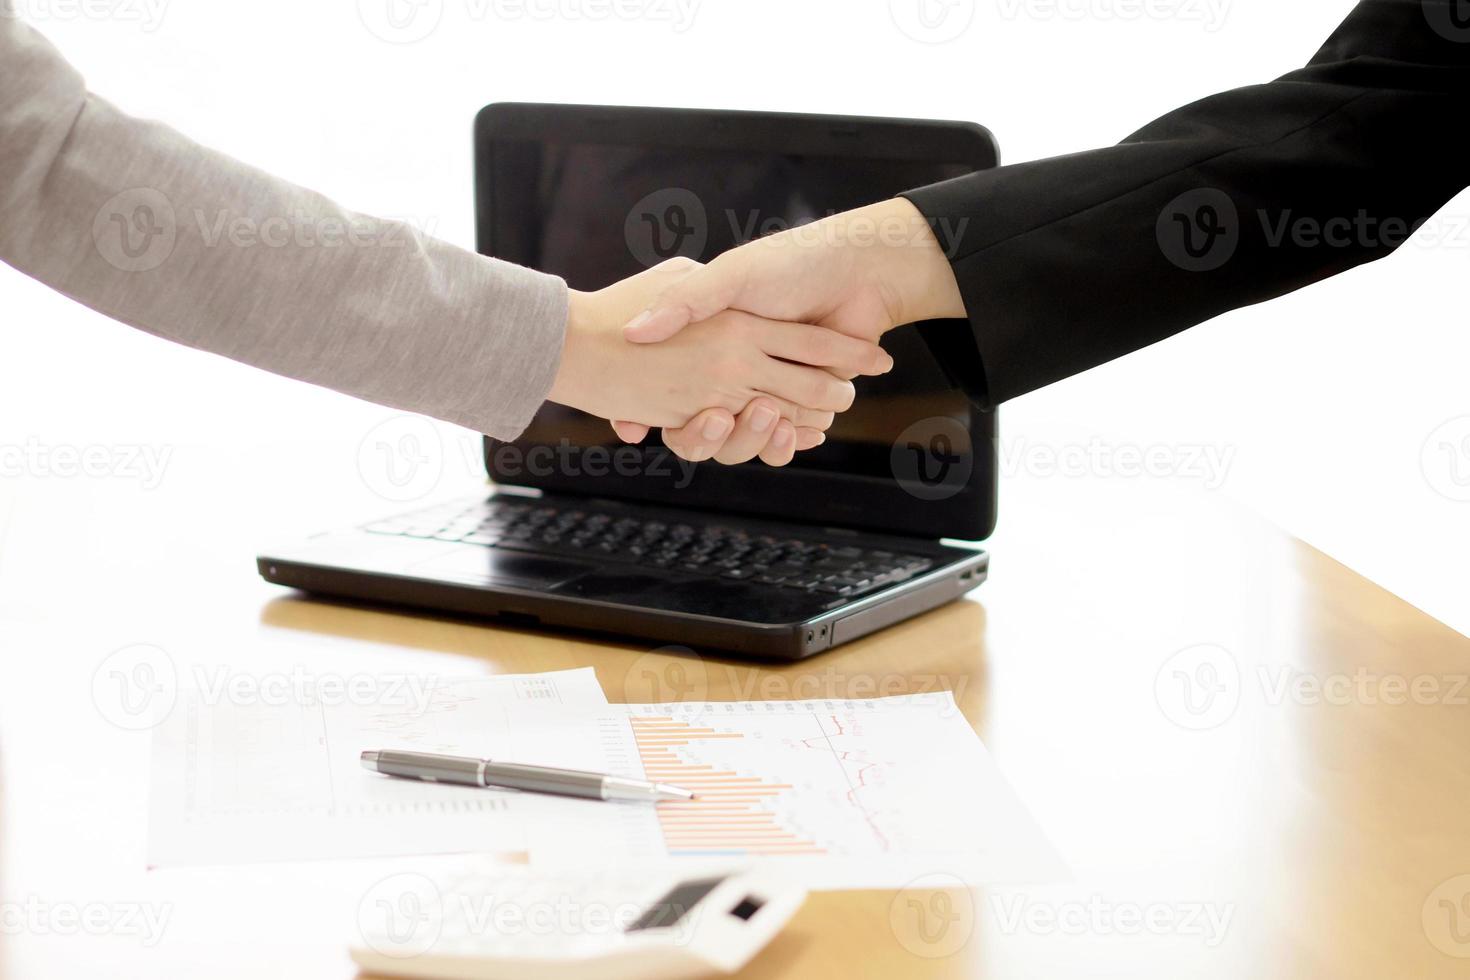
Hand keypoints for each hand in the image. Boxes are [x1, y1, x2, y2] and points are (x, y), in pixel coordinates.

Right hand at [611, 198, 963, 450]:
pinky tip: (794, 430)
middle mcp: (736, 371)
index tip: (656, 419)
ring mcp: (770, 390)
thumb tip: (634, 334)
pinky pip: (785, 440)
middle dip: (709, 433)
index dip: (657, 412)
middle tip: (718, 415)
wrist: (857, 271)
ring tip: (766, 413)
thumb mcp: (728, 276)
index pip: (670, 391)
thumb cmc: (789, 264)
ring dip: (752, 438)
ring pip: (745, 440)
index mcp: (713, 343)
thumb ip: (684, 301)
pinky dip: (789, 441)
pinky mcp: (805, 405)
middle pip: (706, 428)